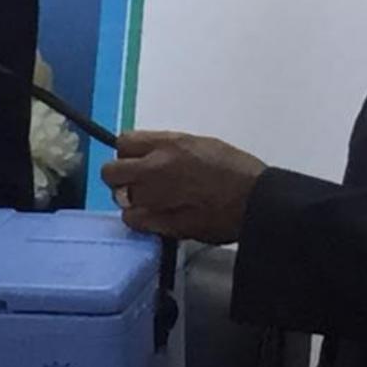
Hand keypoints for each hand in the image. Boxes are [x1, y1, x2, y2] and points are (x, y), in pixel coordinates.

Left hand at [100, 130, 267, 242]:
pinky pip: (133, 221)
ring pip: (120, 199)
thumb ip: (169, 148)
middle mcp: (156, 169)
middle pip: (111, 172)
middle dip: (119, 177)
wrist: (255, 201)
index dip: (128, 152)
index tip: (135, 159)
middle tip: (135, 182)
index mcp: (168, 145)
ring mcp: (156, 198)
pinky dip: (141, 220)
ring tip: (152, 202)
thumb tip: (149, 154)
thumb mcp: (200, 144)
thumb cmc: (236, 170)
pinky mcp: (162, 224)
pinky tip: (157, 217)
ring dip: (132, 200)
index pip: (122, 142)